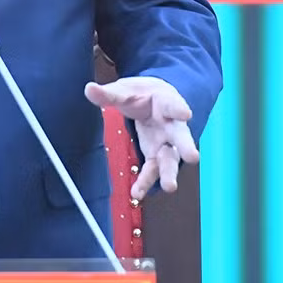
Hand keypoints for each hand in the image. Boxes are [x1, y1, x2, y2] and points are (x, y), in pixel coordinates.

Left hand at [83, 76, 199, 199]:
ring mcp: (167, 143)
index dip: (179, 109)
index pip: (173, 105)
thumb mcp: (127, 90)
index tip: (185, 114)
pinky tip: (137, 193)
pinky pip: (153, 170)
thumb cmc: (143, 94)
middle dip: (186, 146)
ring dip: (169, 173)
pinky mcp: (157, 156)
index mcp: (166, 102)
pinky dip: (146, 182)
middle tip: (193, 156)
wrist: (155, 100)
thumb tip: (89, 89)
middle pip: (181, 136)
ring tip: (170, 186)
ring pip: (171, 159)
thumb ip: (110, 94)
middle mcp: (172, 125)